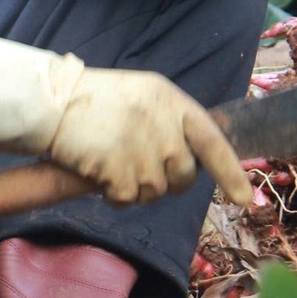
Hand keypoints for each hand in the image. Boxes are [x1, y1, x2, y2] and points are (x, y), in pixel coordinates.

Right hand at [0, 26, 251, 206]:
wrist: (53, 100)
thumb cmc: (96, 101)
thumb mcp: (142, 97)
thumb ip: (169, 122)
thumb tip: (190, 161)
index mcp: (172, 101)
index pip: (213, 140)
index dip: (231, 172)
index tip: (243, 200)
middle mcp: (163, 122)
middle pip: (184, 175)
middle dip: (166, 180)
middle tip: (137, 166)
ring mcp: (142, 146)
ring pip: (155, 191)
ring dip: (135, 187)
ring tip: (112, 161)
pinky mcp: (119, 167)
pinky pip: (129, 198)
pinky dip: (115, 194)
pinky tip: (99, 172)